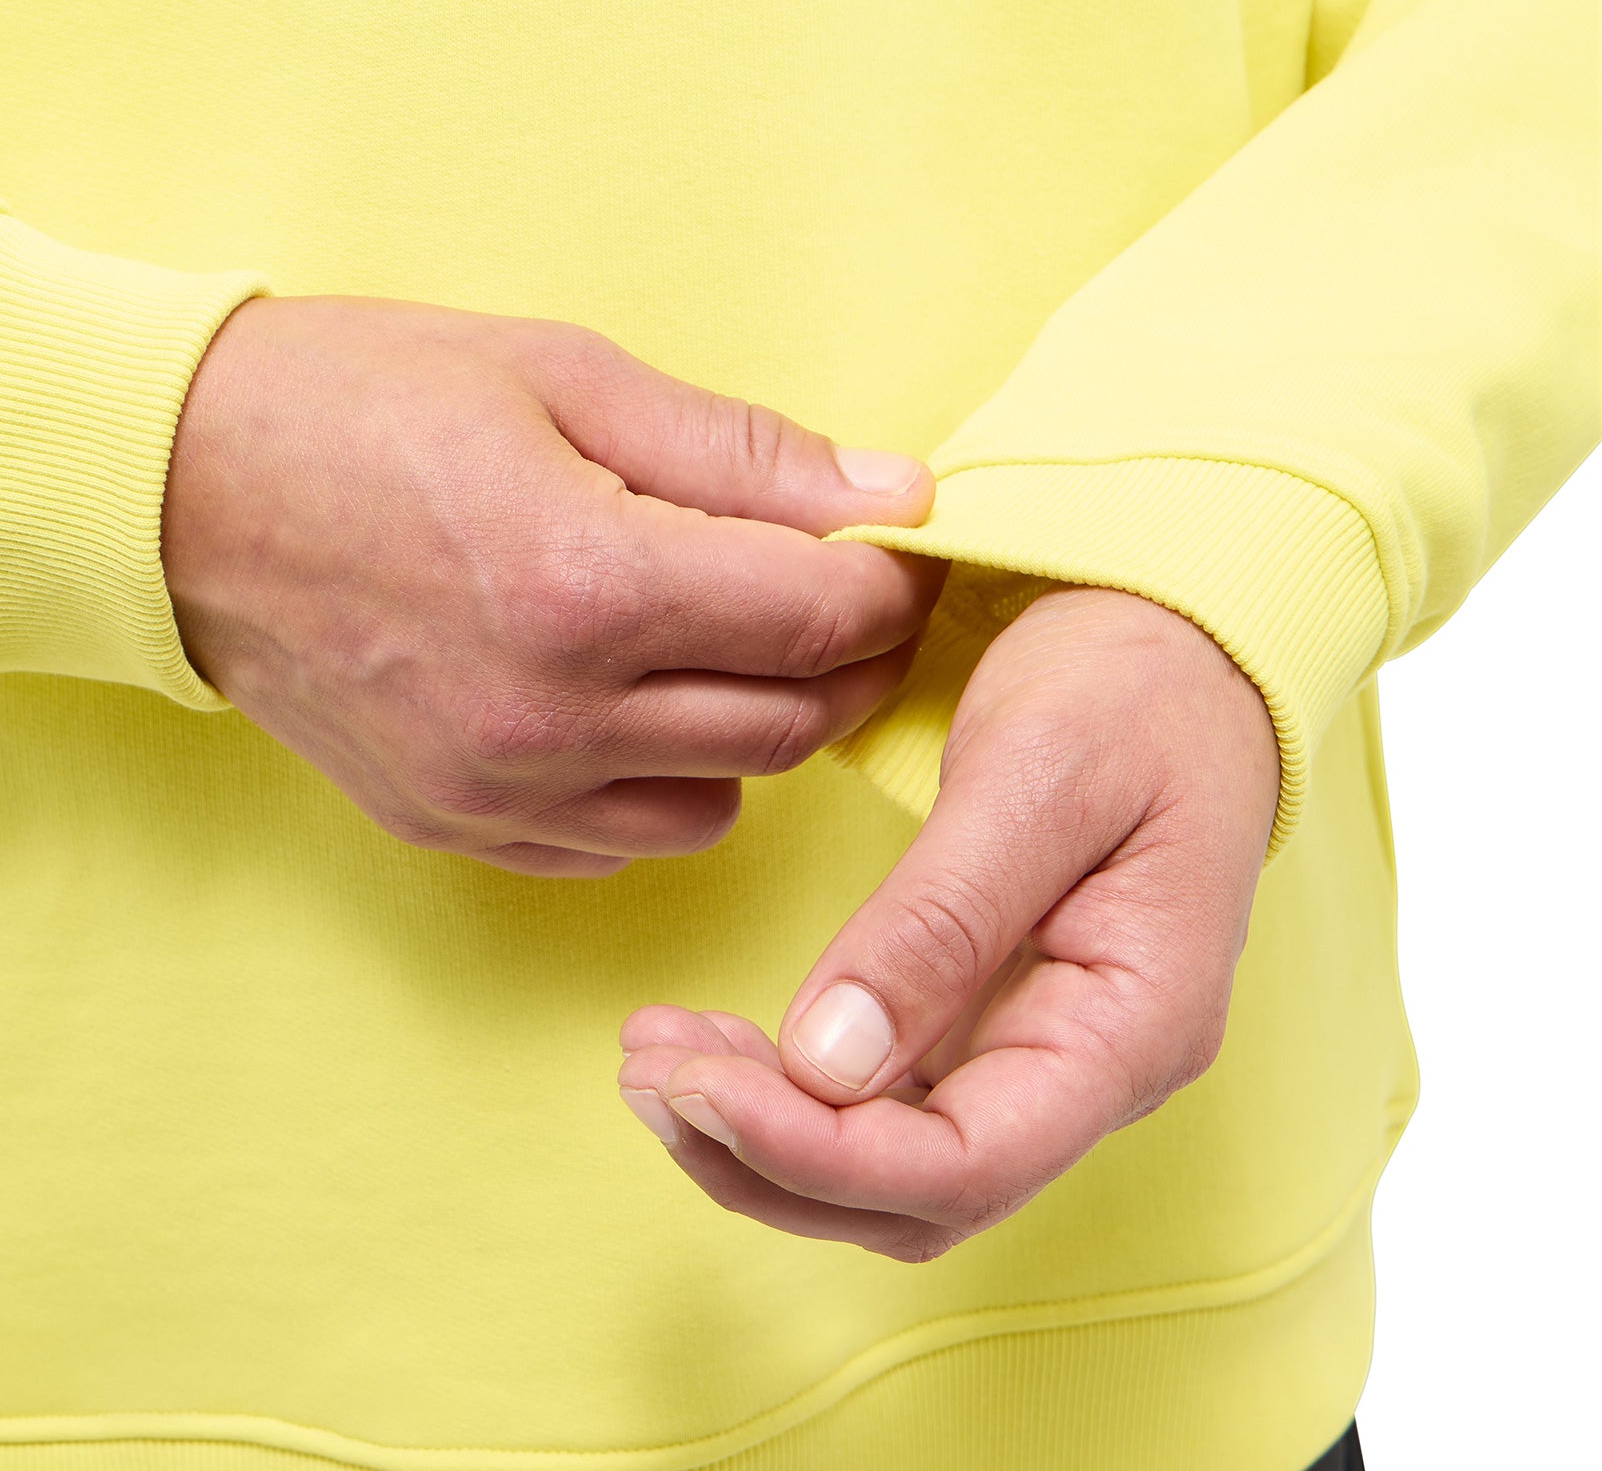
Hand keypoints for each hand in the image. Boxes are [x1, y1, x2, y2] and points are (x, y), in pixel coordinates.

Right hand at [161, 297, 945, 875]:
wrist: (175, 489)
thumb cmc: (363, 400)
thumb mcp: (564, 372)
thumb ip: (742, 450)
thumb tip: (894, 494)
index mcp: (587, 582)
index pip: (820, 618)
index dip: (884, 578)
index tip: (886, 541)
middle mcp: (550, 714)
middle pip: (791, 723)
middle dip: (844, 654)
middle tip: (828, 585)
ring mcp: (496, 789)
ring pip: (722, 800)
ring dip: (755, 724)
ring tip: (720, 637)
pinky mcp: (453, 827)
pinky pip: (623, 844)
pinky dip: (661, 782)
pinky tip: (630, 701)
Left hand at [617, 586, 1279, 1252]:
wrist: (1181, 630)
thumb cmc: (1133, 682)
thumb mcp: (1034, 775)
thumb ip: (939, 923)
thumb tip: (827, 1065)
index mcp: (1136, 1024)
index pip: (966, 1164)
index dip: (817, 1156)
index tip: (694, 1088)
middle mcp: (1099, 1068)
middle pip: (921, 1195)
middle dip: (770, 1157)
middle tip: (646, 1072)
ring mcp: (1049, 1047)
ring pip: (896, 1166)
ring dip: (769, 1136)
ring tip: (655, 1059)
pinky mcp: (1001, 1013)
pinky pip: (894, 1098)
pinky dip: (796, 1090)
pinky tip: (719, 1046)